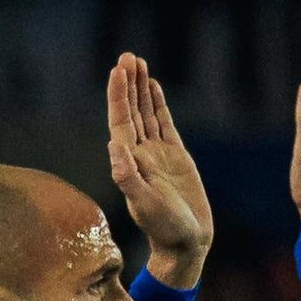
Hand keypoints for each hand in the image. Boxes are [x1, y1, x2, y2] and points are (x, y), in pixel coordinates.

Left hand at [104, 51, 210, 288]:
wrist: (186, 243)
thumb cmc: (165, 228)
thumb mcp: (145, 204)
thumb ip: (128, 177)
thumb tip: (114, 147)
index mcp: (130, 161)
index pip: (121, 121)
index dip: (118, 95)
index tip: (117, 70)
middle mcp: (141, 154)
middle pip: (131, 111)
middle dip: (129, 83)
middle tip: (128, 56)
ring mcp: (158, 155)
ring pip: (146, 113)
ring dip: (141, 88)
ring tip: (138, 62)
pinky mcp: (176, 157)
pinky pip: (164, 123)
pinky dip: (158, 104)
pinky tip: (154, 88)